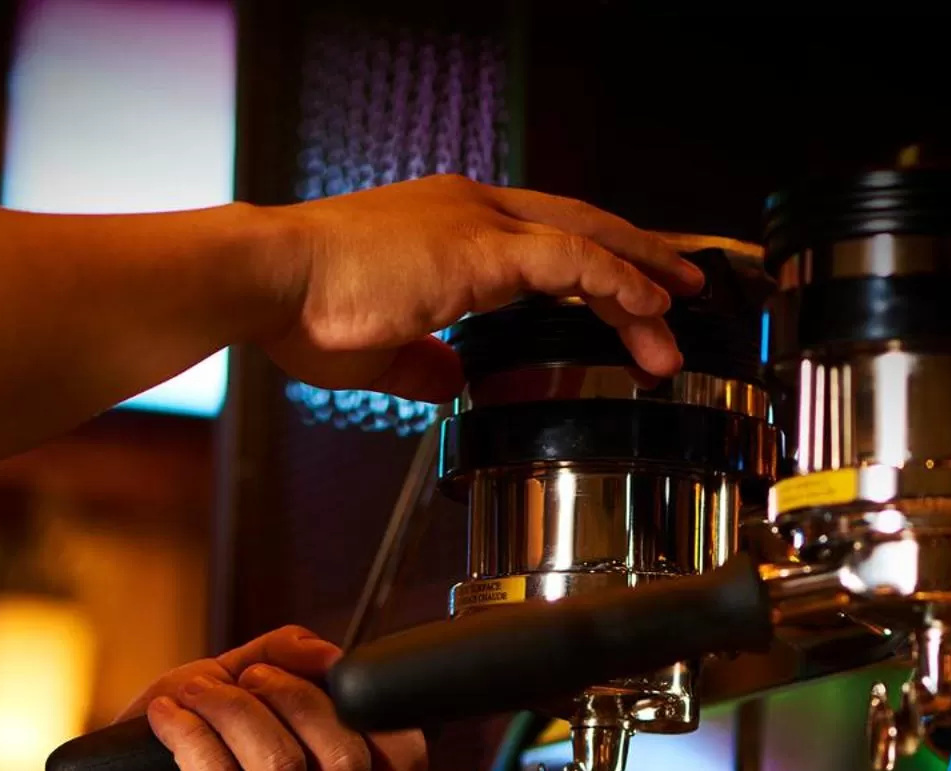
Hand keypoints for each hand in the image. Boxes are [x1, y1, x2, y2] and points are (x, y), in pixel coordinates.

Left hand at [48, 626, 427, 770]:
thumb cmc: (168, 753)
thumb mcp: (231, 685)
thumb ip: (282, 658)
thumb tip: (324, 649)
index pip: (405, 765)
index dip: (380, 715)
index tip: (328, 680)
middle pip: (346, 759)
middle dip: (292, 697)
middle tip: (244, 681)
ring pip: (281, 767)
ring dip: (232, 710)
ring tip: (195, 694)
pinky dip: (190, 730)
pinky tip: (167, 717)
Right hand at [260, 175, 705, 400]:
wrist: (266, 279)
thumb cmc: (300, 308)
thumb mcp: (377, 348)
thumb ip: (421, 362)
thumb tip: (447, 379)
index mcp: (445, 227)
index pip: (541, 235)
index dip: (593, 261)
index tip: (628, 290)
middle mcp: (468, 210)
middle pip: (579, 225)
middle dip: (638, 255)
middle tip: (684, 283)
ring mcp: (477, 223)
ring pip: (588, 241)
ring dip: (641, 279)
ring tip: (681, 315)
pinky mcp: (480, 248)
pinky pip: (573, 262)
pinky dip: (618, 284)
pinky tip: (646, 308)